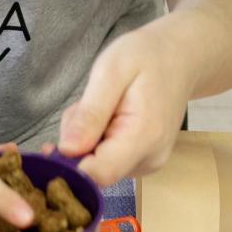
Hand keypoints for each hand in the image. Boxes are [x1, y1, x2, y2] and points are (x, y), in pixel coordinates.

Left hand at [57, 15, 198, 185]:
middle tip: (84, 108)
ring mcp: (147, 164)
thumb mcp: (111, 72)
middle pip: (93, 171)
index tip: (51, 148)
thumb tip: (67, 150)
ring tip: (101, 107)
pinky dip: (96, 141)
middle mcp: (148, 159)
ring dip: (85, 141)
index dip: (68, 167)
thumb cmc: (147, 57)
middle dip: (76, 146)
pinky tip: (108, 117)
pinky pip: (105, 160)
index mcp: (143, 137)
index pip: (98, 174)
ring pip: (96, 166)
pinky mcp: (141, 162)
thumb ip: (90, 113)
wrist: (181, 57)